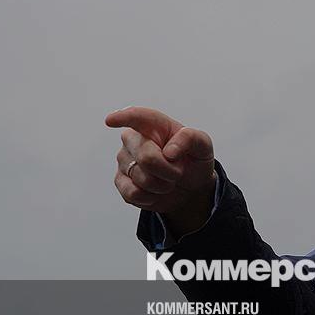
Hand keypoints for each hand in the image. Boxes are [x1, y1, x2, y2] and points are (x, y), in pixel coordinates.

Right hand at [105, 106, 216, 236]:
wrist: (191, 187)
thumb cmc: (193, 160)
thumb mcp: (203, 145)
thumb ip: (190, 138)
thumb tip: (169, 151)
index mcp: (154, 125)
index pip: (137, 117)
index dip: (123, 117)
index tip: (111, 120)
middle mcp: (134, 139)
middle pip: (146, 156)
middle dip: (168, 170)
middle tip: (178, 171)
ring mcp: (124, 160)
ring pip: (140, 177)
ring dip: (162, 185)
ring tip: (168, 180)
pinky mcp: (121, 182)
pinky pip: (132, 193)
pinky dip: (151, 197)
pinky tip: (156, 191)